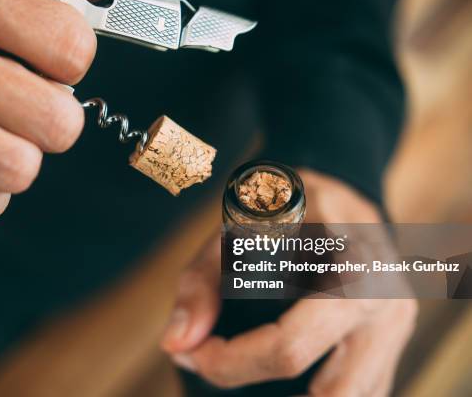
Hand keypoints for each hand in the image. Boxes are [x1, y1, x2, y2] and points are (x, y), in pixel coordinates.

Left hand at [161, 169, 417, 395]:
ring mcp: (397, 329)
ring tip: (247, 372)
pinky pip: (364, 394)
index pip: (288, 345)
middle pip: (328, 393)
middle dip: (260, 388)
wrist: (337, 196)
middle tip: (217, 368)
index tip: (193, 352)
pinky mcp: (393, 345)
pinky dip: (319, 395)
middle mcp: (384, 304)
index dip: (231, 362)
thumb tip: (176, 345)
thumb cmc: (282, 208)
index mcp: (350, 267)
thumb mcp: (234, 230)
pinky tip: (284, 379)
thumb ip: (201, 285)